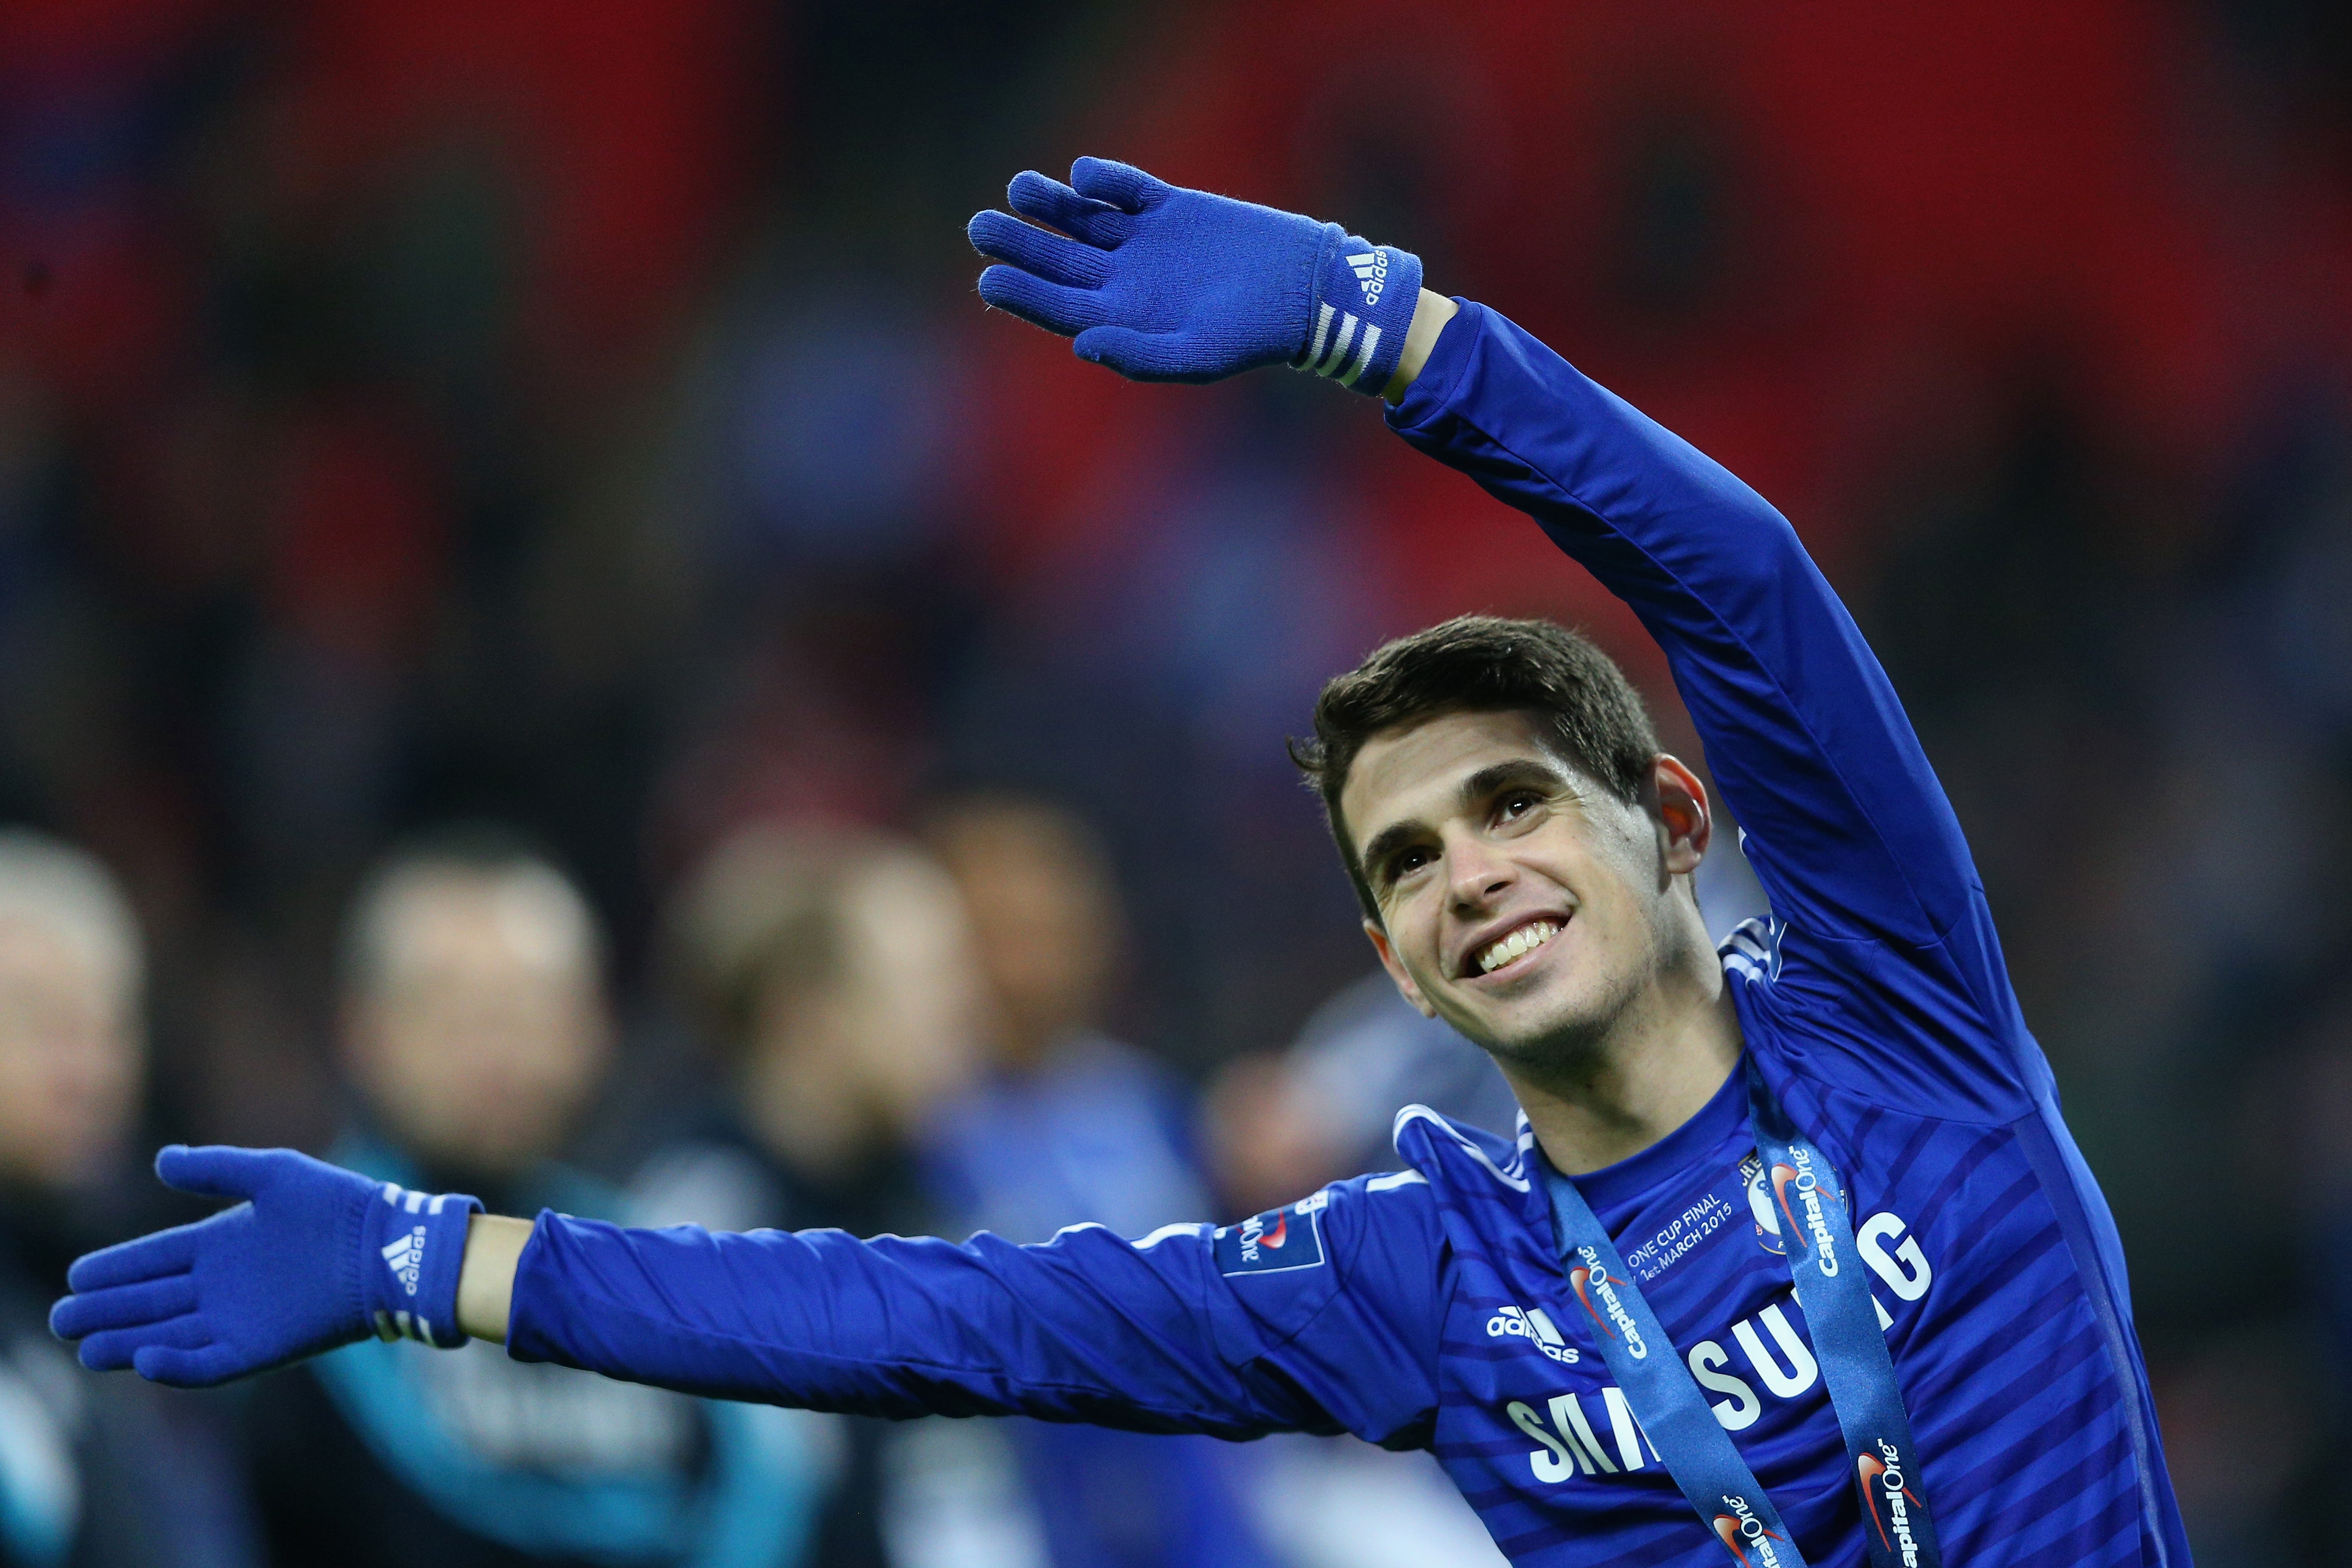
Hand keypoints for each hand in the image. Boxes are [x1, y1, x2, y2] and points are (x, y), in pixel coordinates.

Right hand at [49, 1145, 479, 1386]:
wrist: (390, 1248)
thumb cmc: (341, 1205)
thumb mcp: (275, 1174)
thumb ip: (218, 1168)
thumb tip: (161, 1162)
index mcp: (222, 1244)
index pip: (156, 1259)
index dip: (117, 1268)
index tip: (78, 1275)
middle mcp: (223, 1286)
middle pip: (151, 1302)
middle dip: (108, 1310)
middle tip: (64, 1319)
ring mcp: (239, 1319)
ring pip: (168, 1336)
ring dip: (129, 1341)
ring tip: (87, 1347)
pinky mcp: (261, 1349)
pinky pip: (208, 1364)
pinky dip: (176, 1365)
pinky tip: (144, 1359)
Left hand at [968, 157, 1421, 389]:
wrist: (1303, 290)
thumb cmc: (1250, 336)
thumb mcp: (1196, 356)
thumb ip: (1138, 355)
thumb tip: (1081, 344)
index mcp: (1120, 319)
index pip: (1055, 306)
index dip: (1020, 293)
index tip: (988, 279)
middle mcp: (1123, 280)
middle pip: (1056, 258)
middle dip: (1018, 243)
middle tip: (981, 228)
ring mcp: (1143, 241)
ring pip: (1081, 218)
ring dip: (1048, 203)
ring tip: (1019, 188)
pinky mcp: (1169, 207)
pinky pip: (1125, 188)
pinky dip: (1103, 179)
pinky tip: (1084, 175)